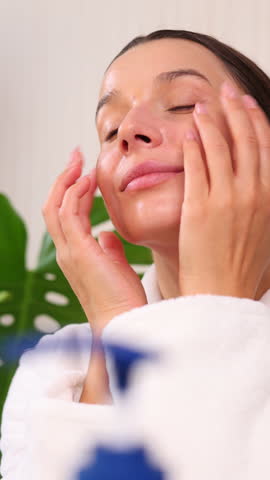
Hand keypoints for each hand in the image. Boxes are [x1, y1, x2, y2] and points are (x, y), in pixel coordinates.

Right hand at [42, 148, 146, 333]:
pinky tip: (88, 180)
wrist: (125, 321)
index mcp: (75, 253)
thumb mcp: (116, 266)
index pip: (65, 214)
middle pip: (53, 206)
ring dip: (67, 181)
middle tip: (76, 157)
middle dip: (64, 178)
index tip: (86, 171)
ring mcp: (69, 251)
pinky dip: (74, 195)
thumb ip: (109, 249)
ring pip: (56, 207)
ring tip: (80, 161)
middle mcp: (66, 251)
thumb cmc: (123, 298)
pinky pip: (69, 215)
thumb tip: (108, 234)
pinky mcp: (78, 252)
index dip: (72, 190)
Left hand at [179, 81, 269, 298]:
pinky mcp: (200, 208)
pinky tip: (188, 134)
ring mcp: (227, 199)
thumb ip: (262, 204)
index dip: (255, 121)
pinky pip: (196, 168)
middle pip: (245, 140)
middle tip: (225, 89)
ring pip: (220, 148)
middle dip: (235, 110)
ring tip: (201, 105)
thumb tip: (258, 184)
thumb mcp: (264, 232)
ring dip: (211, 121)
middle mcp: (254, 193)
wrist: (223, 293)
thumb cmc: (242, 268)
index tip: (246, 103)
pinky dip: (194, 147)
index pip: (265, 147)